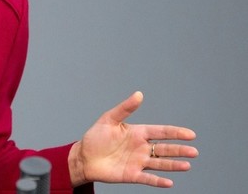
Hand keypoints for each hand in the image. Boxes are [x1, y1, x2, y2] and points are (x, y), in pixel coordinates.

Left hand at [69, 91, 197, 186]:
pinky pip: (148, 178)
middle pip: (164, 149)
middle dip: (179, 150)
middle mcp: (141, 148)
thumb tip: (139, 94)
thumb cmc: (95, 137)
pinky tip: (169, 182)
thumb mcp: (109, 119)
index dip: (175, 133)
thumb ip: (125, 108)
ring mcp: (137, 162)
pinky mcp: (132, 175)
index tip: (190, 134)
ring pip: (160, 163)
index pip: (161, 132)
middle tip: (194, 151)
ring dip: (173, 165)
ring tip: (187, 165)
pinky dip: (158, 181)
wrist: (83, 157)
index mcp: (137, 133)